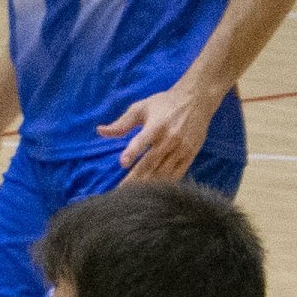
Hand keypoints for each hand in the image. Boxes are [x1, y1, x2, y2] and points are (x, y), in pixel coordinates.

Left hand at [101, 78, 219, 184]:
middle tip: (120, 191)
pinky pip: (177, 173)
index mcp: (157, 126)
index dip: (132, 152)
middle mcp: (170, 139)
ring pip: (163, 171)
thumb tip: (100, 131)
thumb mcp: (141, 108)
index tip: (122, 163)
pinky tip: (154, 192)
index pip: (142, 141)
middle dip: (134, 178)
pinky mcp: (191, 155)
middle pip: (150, 162)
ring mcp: (182, 149)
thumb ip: (121, 123)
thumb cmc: (164, 103)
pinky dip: (165, 183)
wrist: (196, 100)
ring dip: (148, 184)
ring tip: (133, 196)